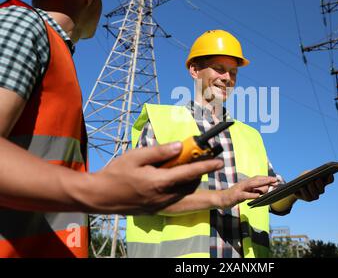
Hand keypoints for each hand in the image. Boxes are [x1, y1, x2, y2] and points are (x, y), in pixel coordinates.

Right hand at [73, 142, 223, 214]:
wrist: (99, 196)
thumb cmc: (115, 173)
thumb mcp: (136, 156)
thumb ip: (159, 151)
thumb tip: (179, 145)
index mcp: (159, 182)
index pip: (189, 172)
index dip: (206, 166)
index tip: (220, 162)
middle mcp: (163, 196)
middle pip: (190, 184)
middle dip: (198, 172)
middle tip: (197, 158)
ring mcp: (161, 206)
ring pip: (185, 193)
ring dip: (189, 181)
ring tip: (181, 167)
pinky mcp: (157, 210)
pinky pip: (177, 199)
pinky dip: (181, 189)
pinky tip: (173, 179)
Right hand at [217, 176, 277, 208]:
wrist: (220, 199)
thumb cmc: (234, 196)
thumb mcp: (246, 194)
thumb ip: (254, 192)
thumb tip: (265, 190)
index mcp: (245, 183)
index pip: (257, 178)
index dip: (266, 178)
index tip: (275, 179)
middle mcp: (243, 184)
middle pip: (256, 180)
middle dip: (266, 179)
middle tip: (275, 180)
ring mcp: (239, 189)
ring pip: (251, 185)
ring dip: (261, 184)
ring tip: (269, 184)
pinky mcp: (236, 195)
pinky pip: (245, 195)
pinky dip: (252, 194)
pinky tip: (258, 195)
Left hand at [294, 170, 333, 201]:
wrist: (296, 185)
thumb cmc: (303, 177)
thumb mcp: (306, 173)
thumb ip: (310, 173)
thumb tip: (311, 174)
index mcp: (323, 182)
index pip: (329, 180)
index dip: (330, 178)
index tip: (329, 173)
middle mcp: (320, 190)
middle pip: (322, 188)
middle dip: (319, 184)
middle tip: (317, 179)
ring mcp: (315, 195)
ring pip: (315, 194)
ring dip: (312, 188)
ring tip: (309, 183)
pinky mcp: (308, 199)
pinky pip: (307, 197)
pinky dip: (304, 191)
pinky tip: (301, 187)